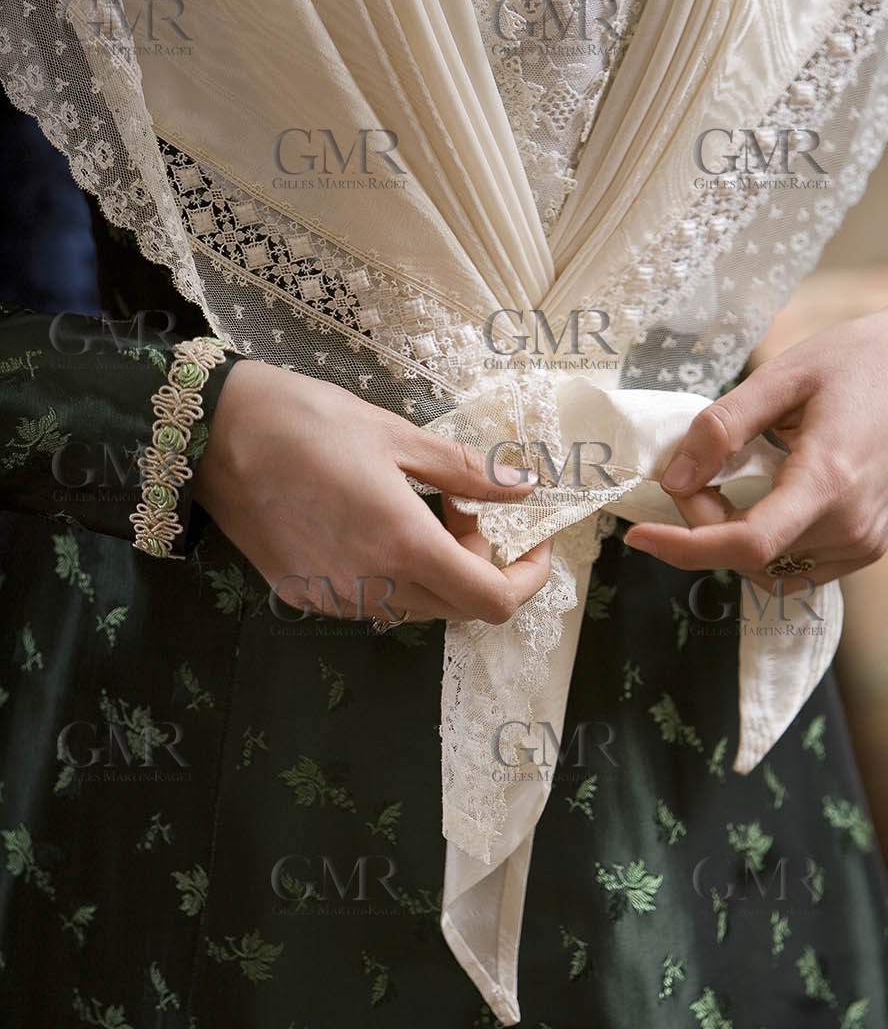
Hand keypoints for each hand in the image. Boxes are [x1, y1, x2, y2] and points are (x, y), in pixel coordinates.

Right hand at [194, 359, 550, 621]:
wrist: (214, 433)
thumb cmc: (308, 421)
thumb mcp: (398, 436)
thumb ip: (467, 473)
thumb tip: (523, 487)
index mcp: (404, 548)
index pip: (494, 601)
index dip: (528, 576)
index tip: (532, 537)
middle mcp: (373, 588)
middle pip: (459, 607)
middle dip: (481, 562)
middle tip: (464, 504)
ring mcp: (335, 598)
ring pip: (418, 607)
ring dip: (438, 568)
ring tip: (419, 507)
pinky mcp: (305, 595)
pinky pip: (374, 600)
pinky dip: (395, 572)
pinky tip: (376, 522)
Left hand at [625, 298, 887, 588]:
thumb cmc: (863, 360)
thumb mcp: (783, 375)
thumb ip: (723, 427)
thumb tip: (675, 479)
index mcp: (829, 480)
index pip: (744, 545)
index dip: (684, 548)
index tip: (640, 535)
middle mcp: (852, 526)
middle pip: (750, 557)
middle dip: (705, 526)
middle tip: (698, 473)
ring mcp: (866, 543)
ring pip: (772, 570)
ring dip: (734, 540)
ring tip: (734, 481)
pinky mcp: (871, 548)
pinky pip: (801, 568)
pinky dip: (767, 547)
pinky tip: (764, 498)